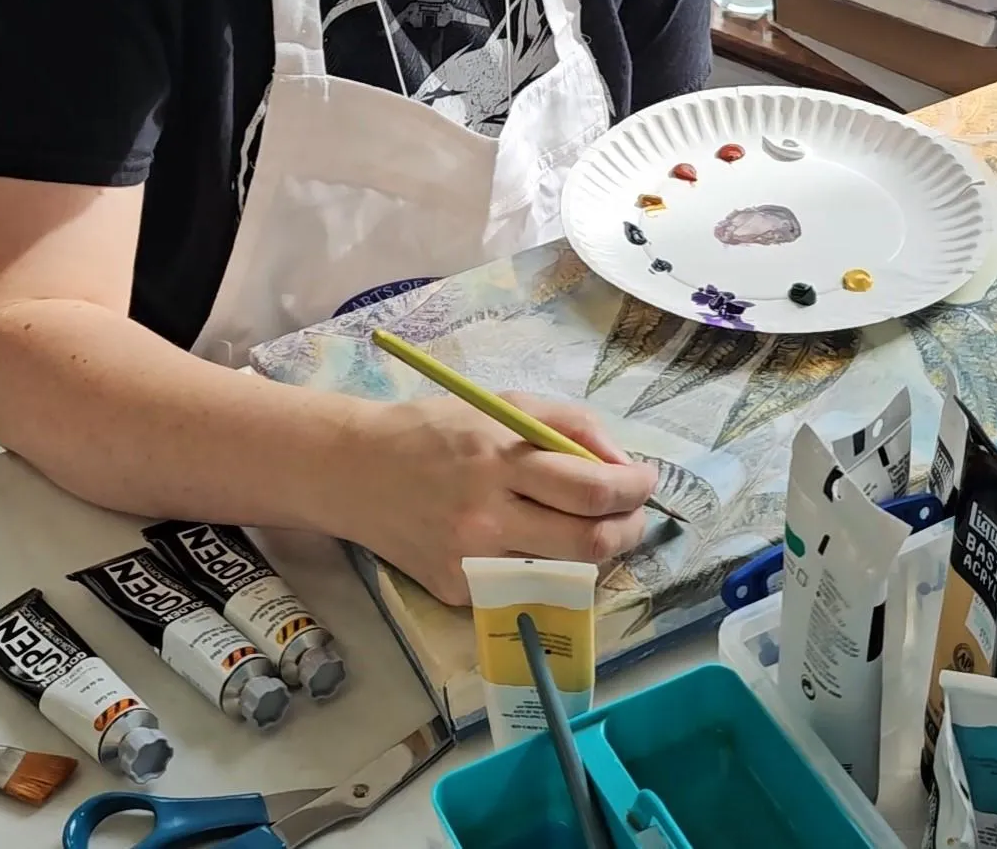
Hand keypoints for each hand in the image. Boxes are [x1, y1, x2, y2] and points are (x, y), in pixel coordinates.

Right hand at [342, 392, 655, 604]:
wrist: (351, 470)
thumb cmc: (434, 429)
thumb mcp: (500, 405)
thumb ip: (567, 427)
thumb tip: (621, 465)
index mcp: (499, 459)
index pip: (592, 489)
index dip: (634, 488)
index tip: (645, 480)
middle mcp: (487, 516)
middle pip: (588, 543)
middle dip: (628, 527)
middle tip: (632, 512)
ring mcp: (470, 561)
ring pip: (564, 572)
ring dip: (594, 550)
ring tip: (593, 526)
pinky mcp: (456, 591)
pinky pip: (521, 583)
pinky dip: (542, 563)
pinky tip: (532, 540)